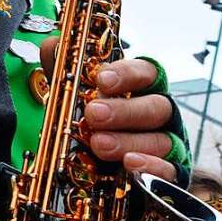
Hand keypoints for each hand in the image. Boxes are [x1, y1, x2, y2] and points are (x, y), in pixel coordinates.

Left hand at [40, 39, 176, 181]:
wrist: (98, 173)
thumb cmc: (93, 125)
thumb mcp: (74, 97)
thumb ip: (65, 71)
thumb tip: (53, 45)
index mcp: (141, 90)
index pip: (146, 72)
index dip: (126, 74)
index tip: (102, 79)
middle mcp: (157, 115)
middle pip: (155, 107)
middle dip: (124, 110)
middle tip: (93, 114)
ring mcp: (166, 145)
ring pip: (160, 140)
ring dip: (130, 141)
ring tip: (99, 144)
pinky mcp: (167, 175)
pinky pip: (169, 173)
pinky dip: (152, 168)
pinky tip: (131, 165)